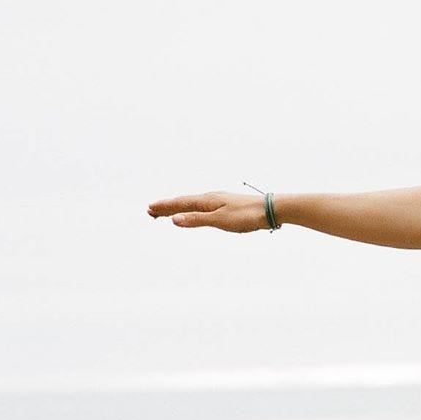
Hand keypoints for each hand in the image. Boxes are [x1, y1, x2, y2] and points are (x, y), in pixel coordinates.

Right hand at [145, 191, 269, 232]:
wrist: (271, 210)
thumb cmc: (246, 215)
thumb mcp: (219, 220)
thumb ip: (197, 220)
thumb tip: (174, 219)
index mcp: (206, 200)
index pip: (179, 203)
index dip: (164, 207)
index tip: (149, 209)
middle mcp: (211, 198)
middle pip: (184, 203)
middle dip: (167, 207)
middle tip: (151, 211)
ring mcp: (219, 201)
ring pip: (193, 205)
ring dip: (179, 209)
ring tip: (168, 212)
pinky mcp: (228, 206)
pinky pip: (203, 207)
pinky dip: (193, 210)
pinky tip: (196, 212)